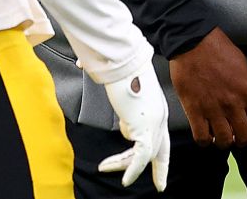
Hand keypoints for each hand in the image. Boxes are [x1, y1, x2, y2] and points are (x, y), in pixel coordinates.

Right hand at [97, 59, 170, 189]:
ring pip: (144, 155)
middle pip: (160, 149)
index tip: (157, 165)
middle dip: (160, 170)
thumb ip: (107, 86)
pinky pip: (141, 156)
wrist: (123, 60)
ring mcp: (155, 122)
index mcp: (156, 106)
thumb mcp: (116, 83)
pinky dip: (133, 170)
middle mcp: (159, 116)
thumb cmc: (117, 64)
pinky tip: (126, 180)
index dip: (160, 152)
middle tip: (160, 186)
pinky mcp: (145, 127)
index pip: (162, 135)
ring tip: (104, 166)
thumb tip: (85, 67)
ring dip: (123, 164)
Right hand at [168, 27, 246, 148]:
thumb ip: (246, 87)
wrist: (192, 42)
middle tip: (236, 134)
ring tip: (220, 135)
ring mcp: (213, 109)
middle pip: (244, 137)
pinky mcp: (194, 111)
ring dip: (224, 141)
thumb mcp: (242, 65)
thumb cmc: (217, 48)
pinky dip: (205, 140)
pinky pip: (202, 138)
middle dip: (242, 138)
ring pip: (224, 141)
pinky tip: (206, 134)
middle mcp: (233, 103)